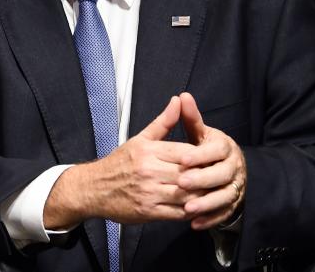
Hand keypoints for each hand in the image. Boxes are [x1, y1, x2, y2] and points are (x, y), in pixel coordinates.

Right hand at [45, 96, 199, 227]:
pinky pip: (178, 213)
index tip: (214, 159)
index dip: (202, 158)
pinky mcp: (149, 212)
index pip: (186, 153)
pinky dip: (191, 212)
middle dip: (206, 177)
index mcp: (148, 151)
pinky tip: (198, 207)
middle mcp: (149, 171)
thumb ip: (163, 122)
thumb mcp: (139, 139)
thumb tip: (178, 101)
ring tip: (213, 193)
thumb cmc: (119, 163)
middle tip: (220, 177)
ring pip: (187, 195)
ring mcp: (149, 193)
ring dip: (202, 196)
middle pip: (189, 174)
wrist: (94, 188)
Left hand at [177, 92, 246, 229]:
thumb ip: (191, 118)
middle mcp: (234, 167)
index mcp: (225, 146)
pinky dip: (210, 219)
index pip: (215, 150)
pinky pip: (224, 213)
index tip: (182, 159)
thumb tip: (182, 96)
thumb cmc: (207, 148)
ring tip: (187, 209)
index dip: (199, 155)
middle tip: (182, 183)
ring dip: (206, 203)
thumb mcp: (200, 132)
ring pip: (224, 196)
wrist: (227, 167)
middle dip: (202, 179)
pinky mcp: (234, 204)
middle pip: (221, 175)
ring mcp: (236, 186)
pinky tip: (194, 224)